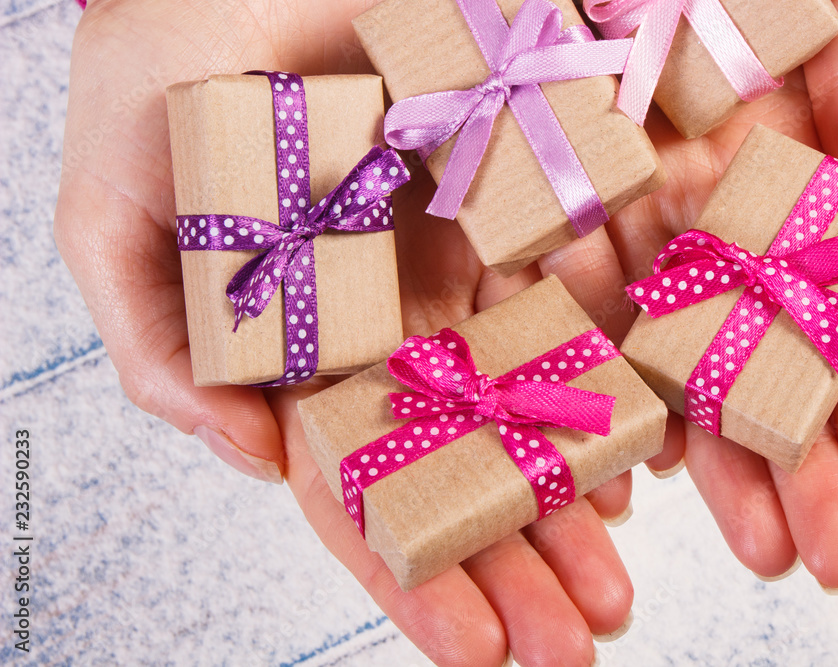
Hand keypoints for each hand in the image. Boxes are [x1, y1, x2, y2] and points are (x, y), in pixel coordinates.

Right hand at [56, 1, 632, 664]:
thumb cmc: (155, 85)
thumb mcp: (118, 230)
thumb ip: (170, 355)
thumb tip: (252, 460)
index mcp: (309, 352)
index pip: (365, 486)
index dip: (417, 572)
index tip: (474, 654)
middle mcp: (394, 321)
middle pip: (466, 462)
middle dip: (519, 558)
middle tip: (578, 647)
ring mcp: (463, 261)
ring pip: (533, 395)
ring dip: (580, 491)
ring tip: (623, 580)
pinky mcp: (519, 192)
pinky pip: (582, 287)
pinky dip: (616, 365)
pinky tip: (654, 447)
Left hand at [601, 0, 837, 589]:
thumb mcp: (814, 12)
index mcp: (762, 197)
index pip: (824, 321)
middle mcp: (693, 235)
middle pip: (746, 368)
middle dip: (787, 467)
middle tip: (826, 562)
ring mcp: (611, 240)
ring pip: (658, 368)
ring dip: (702, 463)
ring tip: (750, 550)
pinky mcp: (524, 232)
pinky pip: (554, 330)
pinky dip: (590, 406)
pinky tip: (621, 487)